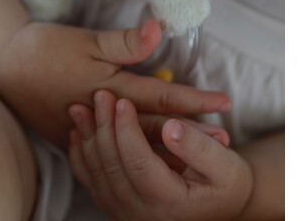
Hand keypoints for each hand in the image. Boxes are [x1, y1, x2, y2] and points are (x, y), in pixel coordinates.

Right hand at [0, 19, 230, 147]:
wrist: (4, 63)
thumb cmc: (45, 48)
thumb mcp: (86, 40)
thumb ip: (124, 42)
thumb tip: (159, 30)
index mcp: (110, 91)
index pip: (162, 100)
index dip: (195, 101)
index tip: (223, 102)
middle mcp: (103, 117)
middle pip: (154, 129)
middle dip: (190, 134)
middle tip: (222, 142)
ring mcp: (86, 131)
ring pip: (134, 143)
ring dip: (166, 146)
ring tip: (192, 153)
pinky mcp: (72, 134)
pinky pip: (111, 149)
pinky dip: (134, 152)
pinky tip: (144, 156)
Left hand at [68, 90, 252, 220]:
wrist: (221, 202)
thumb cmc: (226, 181)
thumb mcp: (225, 164)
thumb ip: (198, 146)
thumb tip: (171, 126)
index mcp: (170, 202)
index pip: (140, 165)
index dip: (128, 131)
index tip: (123, 101)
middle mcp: (143, 214)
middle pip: (113, 168)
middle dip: (103, 127)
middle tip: (99, 93)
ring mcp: (126, 212)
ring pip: (97, 175)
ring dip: (86, 138)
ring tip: (78, 107)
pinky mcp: (117, 205)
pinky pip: (91, 182)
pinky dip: (80, 156)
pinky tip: (76, 132)